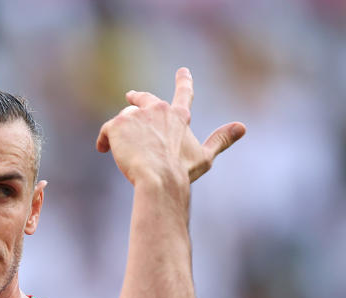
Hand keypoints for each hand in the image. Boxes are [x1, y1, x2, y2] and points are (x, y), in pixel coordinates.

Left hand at [96, 68, 244, 185]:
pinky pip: (106, 131)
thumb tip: (243, 127)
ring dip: (122, 130)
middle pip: (145, 99)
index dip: (184, 82)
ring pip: (125, 119)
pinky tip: (103, 149)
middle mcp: (158, 109)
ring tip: (118, 146)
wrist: (158, 179)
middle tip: (131, 96)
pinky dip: (104, 140)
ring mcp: (136, 115)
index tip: (183, 71)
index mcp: (178, 116)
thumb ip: (221, 140)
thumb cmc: (182, 172)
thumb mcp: (204, 157)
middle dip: (138, 98)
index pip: (183, 94)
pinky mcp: (117, 124)